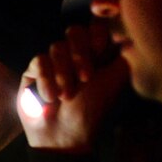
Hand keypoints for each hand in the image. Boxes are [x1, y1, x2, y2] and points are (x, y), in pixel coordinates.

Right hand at [18, 22, 129, 151]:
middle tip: (85, 78)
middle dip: (80, 55)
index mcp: (96, 55)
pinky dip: (46, 80)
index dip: (97, 36)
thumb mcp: (115, 79)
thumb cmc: (92, 110)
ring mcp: (52, 62)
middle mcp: (74, 55)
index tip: (101, 52)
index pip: (95, 27)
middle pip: (75, 30)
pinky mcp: (33, 71)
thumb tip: (129, 30)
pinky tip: (50, 97)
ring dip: (64, 74)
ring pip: (56, 46)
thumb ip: (125, 52)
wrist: (63, 133)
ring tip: (66, 96)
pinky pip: (39, 60)